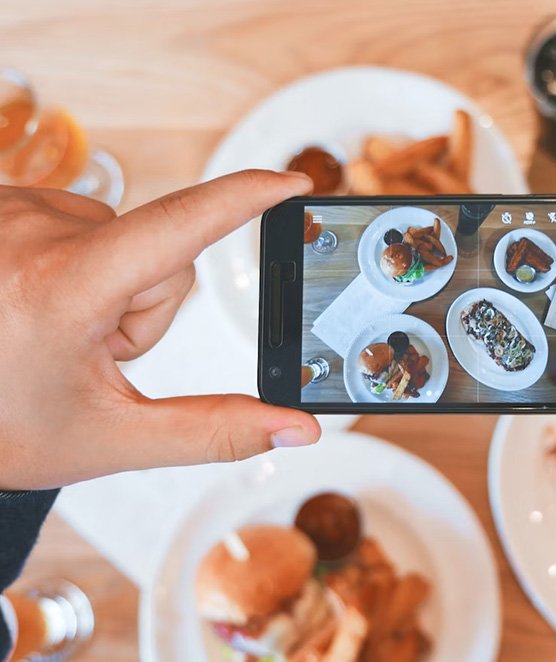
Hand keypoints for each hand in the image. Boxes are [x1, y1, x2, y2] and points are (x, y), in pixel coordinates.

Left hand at [0, 170, 320, 489]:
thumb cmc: (4, 428)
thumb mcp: (112, 438)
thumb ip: (216, 431)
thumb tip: (296, 429)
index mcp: (60, 289)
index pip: (179, 225)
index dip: (246, 198)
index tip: (294, 182)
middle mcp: (29, 231)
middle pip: (161, 251)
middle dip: (149, 305)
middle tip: (92, 352)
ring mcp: (9, 210)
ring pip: (125, 237)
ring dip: (114, 285)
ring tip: (59, 328)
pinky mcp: (2, 203)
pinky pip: (83, 223)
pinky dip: (82, 264)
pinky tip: (41, 301)